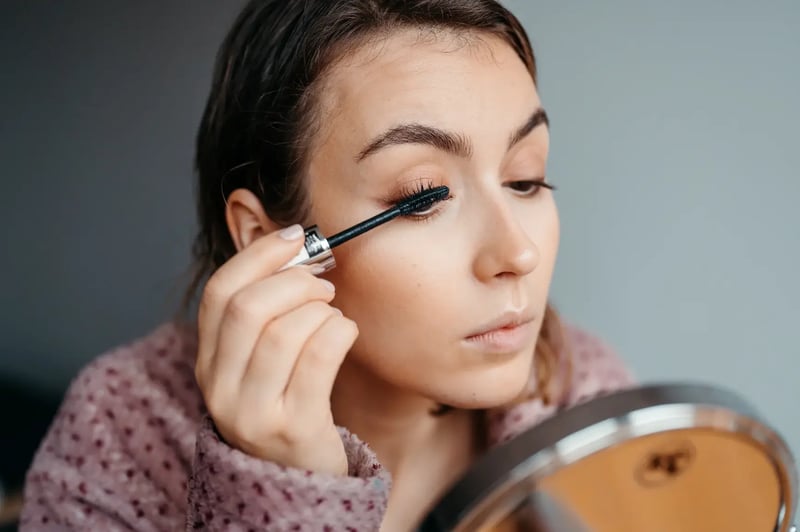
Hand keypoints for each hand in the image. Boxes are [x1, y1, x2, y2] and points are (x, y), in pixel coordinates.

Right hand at [194, 225, 357, 475]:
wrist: (300, 480)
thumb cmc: (289, 404)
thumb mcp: (262, 362)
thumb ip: (267, 311)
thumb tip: (296, 245)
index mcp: (209, 362)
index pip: (219, 292)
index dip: (259, 255)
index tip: (295, 237)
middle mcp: (220, 388)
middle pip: (248, 308)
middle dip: (295, 282)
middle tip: (323, 285)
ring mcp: (252, 412)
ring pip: (285, 331)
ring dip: (321, 310)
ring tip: (334, 315)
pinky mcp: (292, 428)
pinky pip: (318, 358)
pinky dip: (339, 332)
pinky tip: (345, 334)